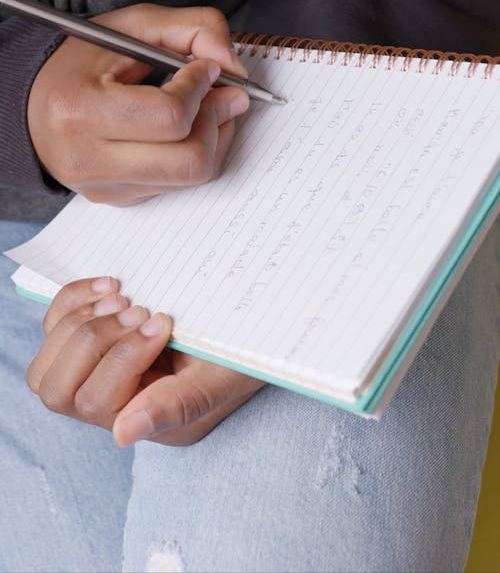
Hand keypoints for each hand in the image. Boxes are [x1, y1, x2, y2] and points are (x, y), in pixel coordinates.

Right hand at [27, 4, 249, 203]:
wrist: (36, 102)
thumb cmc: (82, 62)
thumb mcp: (133, 25)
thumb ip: (192, 28)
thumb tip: (232, 63)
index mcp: (80, 110)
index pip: (170, 117)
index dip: (202, 87)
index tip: (205, 67)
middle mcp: (88, 159)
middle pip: (190, 158)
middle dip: (218, 118)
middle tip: (223, 92)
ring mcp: (103, 187)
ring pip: (192, 175)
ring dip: (215, 136)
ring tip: (208, 106)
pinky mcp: (118, 200)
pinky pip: (178, 185)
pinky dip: (194, 152)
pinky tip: (184, 127)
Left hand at [27, 277, 262, 445]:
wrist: (246, 327)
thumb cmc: (239, 352)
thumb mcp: (219, 378)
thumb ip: (176, 404)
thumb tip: (122, 432)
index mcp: (143, 421)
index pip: (99, 402)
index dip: (123, 356)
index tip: (162, 320)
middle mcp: (112, 406)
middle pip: (58, 391)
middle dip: (94, 341)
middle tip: (137, 309)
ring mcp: (97, 375)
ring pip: (46, 366)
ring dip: (80, 322)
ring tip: (123, 297)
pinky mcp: (92, 342)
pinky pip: (55, 329)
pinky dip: (72, 302)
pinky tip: (110, 285)